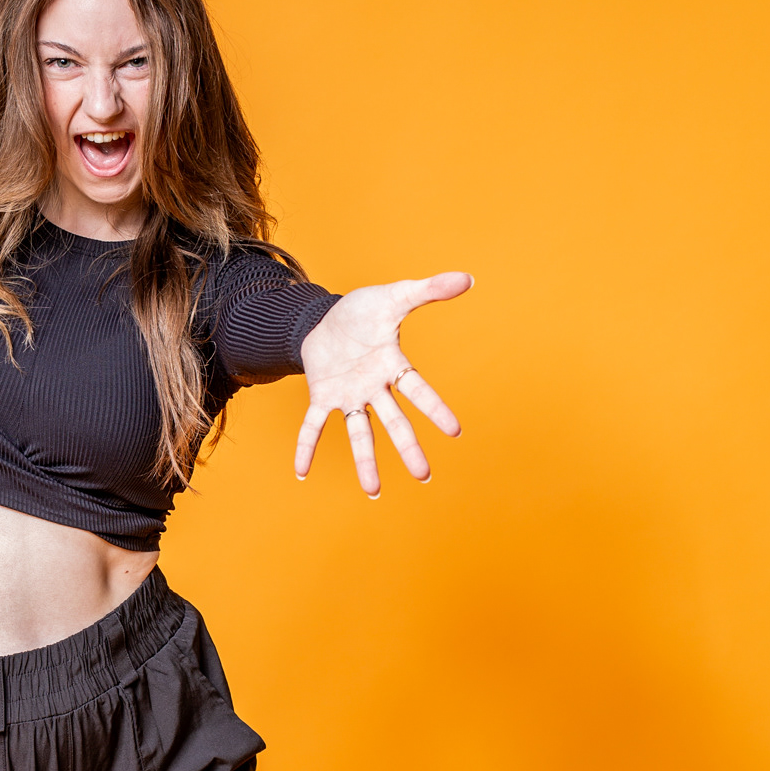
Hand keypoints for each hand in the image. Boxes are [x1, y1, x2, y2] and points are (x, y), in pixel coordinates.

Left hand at [295, 273, 471, 495]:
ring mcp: (349, 395)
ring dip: (366, 462)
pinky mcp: (322, 397)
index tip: (454, 430)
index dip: (435, 408)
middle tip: (424, 476)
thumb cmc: (364, 310)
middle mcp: (374, 388)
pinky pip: (313, 426)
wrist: (324, 316)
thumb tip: (468, 278)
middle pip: (395, 422)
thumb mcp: (394, 295)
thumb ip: (429, 289)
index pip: (418, 390)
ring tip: (373, 492)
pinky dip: (306, 447)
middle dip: (408, 448)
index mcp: (393, 366)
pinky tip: (300, 472)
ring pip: (360, 433)